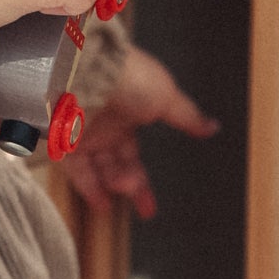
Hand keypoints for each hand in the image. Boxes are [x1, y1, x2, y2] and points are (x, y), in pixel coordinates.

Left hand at [62, 45, 217, 218]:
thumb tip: (212, 126)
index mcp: (128, 115)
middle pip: (118, 166)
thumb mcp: (167, 98)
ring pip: (100, 169)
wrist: (93, 70)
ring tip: (124, 190)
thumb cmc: (131, 78)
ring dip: (114, 185)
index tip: (151, 204)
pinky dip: (88, 187)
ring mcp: (84, 135)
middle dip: (131, 187)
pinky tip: (102, 203)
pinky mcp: (65, 141)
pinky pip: (76, 170)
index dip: (142, 178)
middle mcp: (105, 127)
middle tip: (144, 208)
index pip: (134, 155)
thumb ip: (187, 117)